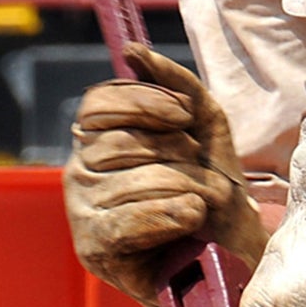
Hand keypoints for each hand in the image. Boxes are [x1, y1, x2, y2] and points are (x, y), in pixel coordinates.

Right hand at [64, 44, 267, 306]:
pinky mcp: (93, 248)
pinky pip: (129, 221)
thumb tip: (132, 51)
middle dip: (178, 154)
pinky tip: (191, 220)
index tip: (184, 116)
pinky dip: (171, 216)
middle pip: (121, 142)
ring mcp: (81, 210)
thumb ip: (174, 84)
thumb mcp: (203, 127)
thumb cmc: (209, 187)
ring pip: (134, 183)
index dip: (143, 103)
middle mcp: (78, 171)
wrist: (226, 255)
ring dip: (188, 190)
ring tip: (208, 202)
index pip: (98, 103)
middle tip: (209, 174)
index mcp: (97, 138)